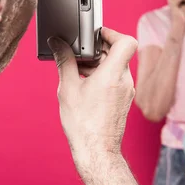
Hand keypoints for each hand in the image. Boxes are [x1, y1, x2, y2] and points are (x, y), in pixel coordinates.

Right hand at [48, 28, 136, 166]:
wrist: (97, 151)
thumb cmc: (84, 125)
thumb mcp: (68, 89)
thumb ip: (64, 62)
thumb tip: (58, 44)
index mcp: (113, 74)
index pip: (126, 41)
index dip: (112, 33)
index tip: (96, 34)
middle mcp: (124, 80)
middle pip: (117, 52)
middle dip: (97, 49)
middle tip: (78, 53)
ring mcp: (126, 91)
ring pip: (116, 65)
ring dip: (98, 63)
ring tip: (78, 70)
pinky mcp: (124, 99)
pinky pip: (115, 78)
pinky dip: (102, 75)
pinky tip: (85, 84)